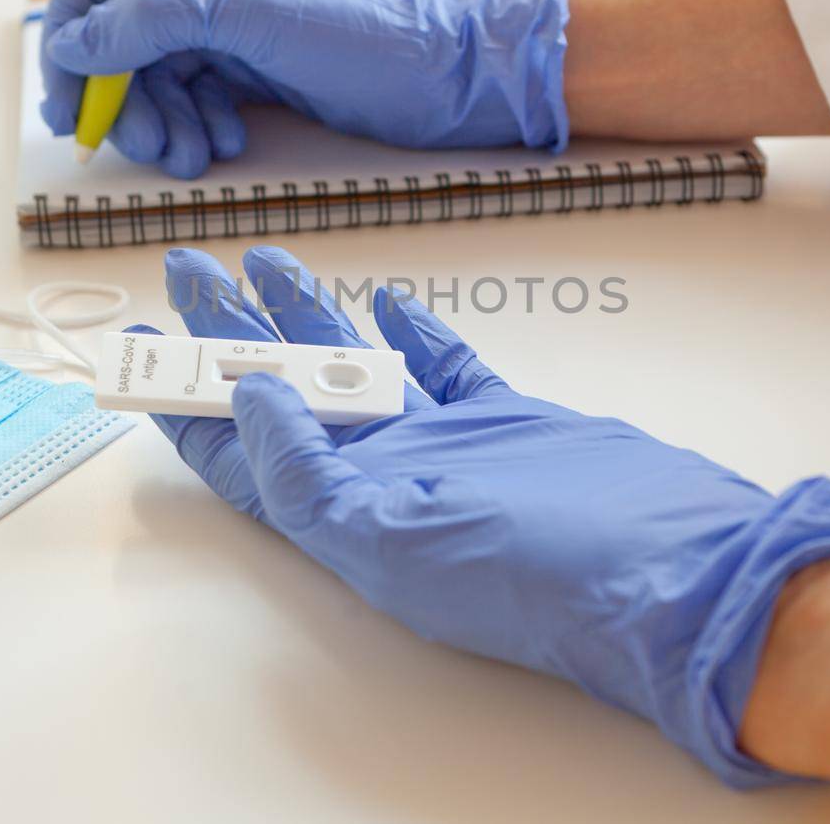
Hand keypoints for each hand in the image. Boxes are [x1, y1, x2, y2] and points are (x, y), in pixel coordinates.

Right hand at [41, 0, 568, 177]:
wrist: (434, 74)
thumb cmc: (346, 26)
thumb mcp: (237, 12)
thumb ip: (147, 21)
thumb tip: (69, 44)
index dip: (71, 43)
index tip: (66, 103)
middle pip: (123, 46)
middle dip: (125, 101)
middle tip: (141, 147)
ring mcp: (229, 32)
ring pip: (159, 84)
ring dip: (163, 125)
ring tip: (192, 156)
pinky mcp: (252, 74)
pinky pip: (196, 105)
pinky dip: (199, 130)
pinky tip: (227, 144)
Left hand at [137, 246, 829, 786]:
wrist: (682, 569)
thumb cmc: (545, 567)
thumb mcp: (398, 535)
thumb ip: (311, 471)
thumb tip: (249, 397)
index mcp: (350, 520)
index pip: (246, 459)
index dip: (190, 406)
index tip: (148, 348)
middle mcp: (390, 484)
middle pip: (289, 398)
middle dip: (231, 335)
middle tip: (188, 268)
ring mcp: (450, 449)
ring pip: (359, 369)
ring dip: (310, 318)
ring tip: (265, 261)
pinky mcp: (508, 422)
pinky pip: (445, 370)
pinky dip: (414, 334)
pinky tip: (389, 301)